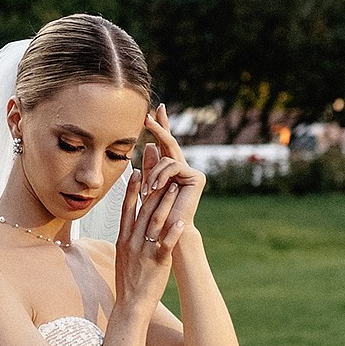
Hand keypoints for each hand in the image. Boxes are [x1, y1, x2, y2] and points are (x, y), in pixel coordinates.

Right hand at [114, 109, 203, 309]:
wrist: (130, 304)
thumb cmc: (128, 280)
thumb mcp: (122, 255)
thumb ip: (126, 237)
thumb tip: (128, 222)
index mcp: (123, 239)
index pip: (126, 208)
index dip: (132, 188)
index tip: (137, 171)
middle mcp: (131, 242)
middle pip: (143, 211)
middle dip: (153, 189)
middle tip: (162, 172)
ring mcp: (144, 252)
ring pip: (155, 223)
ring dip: (165, 204)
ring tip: (174, 187)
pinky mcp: (157, 263)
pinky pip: (166, 244)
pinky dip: (173, 232)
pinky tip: (181, 220)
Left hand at [141, 107, 205, 252]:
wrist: (166, 234)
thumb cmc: (155, 215)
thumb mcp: (149, 187)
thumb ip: (150, 168)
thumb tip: (150, 145)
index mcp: (171, 170)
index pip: (165, 144)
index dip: (160, 127)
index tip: (153, 111)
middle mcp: (183, 168)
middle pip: (170, 142)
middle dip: (159, 127)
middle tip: (149, 115)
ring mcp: (191, 172)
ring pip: (167, 157)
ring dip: (153, 172)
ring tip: (147, 189)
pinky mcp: (196, 177)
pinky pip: (173, 166)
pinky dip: (160, 176)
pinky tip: (154, 187)